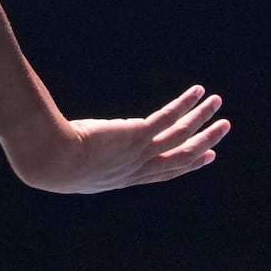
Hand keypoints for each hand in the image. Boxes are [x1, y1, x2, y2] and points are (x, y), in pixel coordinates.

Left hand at [9, 85, 228, 193]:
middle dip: (204, 143)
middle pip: (181, 158)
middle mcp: (136, 169)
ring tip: (218, 103)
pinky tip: (198, 91)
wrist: (48, 163)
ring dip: (202, 119)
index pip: (162, 173)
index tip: (205, 157)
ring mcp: (139, 153)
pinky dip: (185, 104)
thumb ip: (77, 155)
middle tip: (223, 129)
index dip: (186, 165)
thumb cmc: (46, 163)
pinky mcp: (136, 135)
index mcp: (122, 178)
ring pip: (181, 137)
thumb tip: (63, 139)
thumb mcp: (67, 165)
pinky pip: (168, 117)